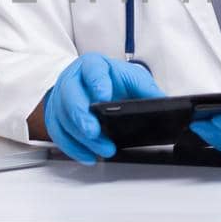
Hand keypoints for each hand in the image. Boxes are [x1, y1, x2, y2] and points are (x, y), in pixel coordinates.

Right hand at [43, 53, 163, 163]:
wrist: (88, 84)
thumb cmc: (111, 80)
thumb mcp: (131, 78)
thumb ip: (146, 89)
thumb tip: (164, 104)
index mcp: (92, 65)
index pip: (92, 70)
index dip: (97, 83)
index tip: (103, 96)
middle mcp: (72, 80)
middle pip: (70, 96)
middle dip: (81, 115)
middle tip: (94, 131)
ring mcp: (60, 99)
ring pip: (63, 118)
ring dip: (81, 138)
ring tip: (103, 149)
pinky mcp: (56, 117)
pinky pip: (59, 135)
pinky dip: (73, 148)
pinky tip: (88, 156)